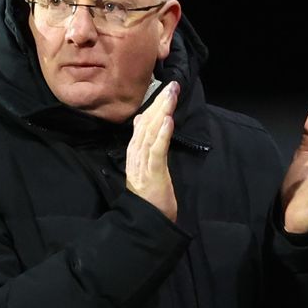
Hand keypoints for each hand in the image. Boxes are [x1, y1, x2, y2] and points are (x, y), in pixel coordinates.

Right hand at [125, 81, 178, 221]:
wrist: (149, 221)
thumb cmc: (151, 197)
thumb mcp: (146, 167)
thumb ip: (143, 145)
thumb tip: (141, 121)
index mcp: (135, 153)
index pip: (142, 124)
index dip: (153, 105)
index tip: (164, 89)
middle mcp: (136, 155)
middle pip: (146, 124)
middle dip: (159, 103)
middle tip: (172, 85)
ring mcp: (143, 164)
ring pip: (150, 133)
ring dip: (161, 112)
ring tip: (170, 96)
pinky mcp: (153, 174)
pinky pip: (156, 151)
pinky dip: (162, 135)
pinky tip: (167, 121)